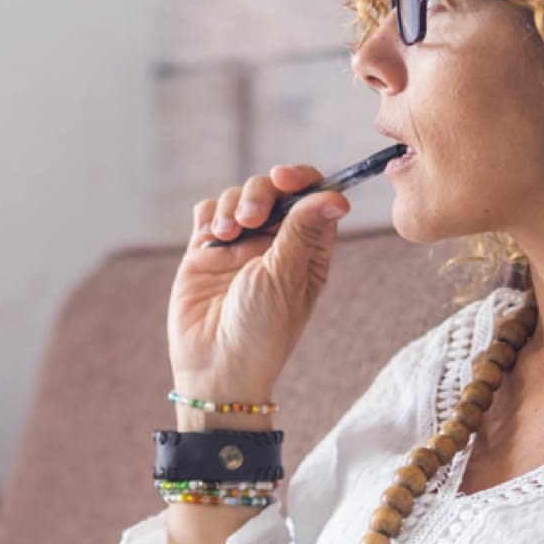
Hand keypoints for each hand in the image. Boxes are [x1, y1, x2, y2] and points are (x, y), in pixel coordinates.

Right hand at [168, 165, 350, 403]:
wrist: (216, 365)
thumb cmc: (262, 330)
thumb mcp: (287, 277)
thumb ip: (303, 230)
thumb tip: (337, 196)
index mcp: (307, 250)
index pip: (312, 197)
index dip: (302, 179)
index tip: (285, 178)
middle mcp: (275, 243)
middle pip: (273, 189)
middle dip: (260, 193)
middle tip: (251, 218)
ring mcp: (239, 245)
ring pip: (237, 196)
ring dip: (231, 206)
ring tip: (226, 235)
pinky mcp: (206, 251)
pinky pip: (208, 213)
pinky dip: (209, 216)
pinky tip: (211, 238)